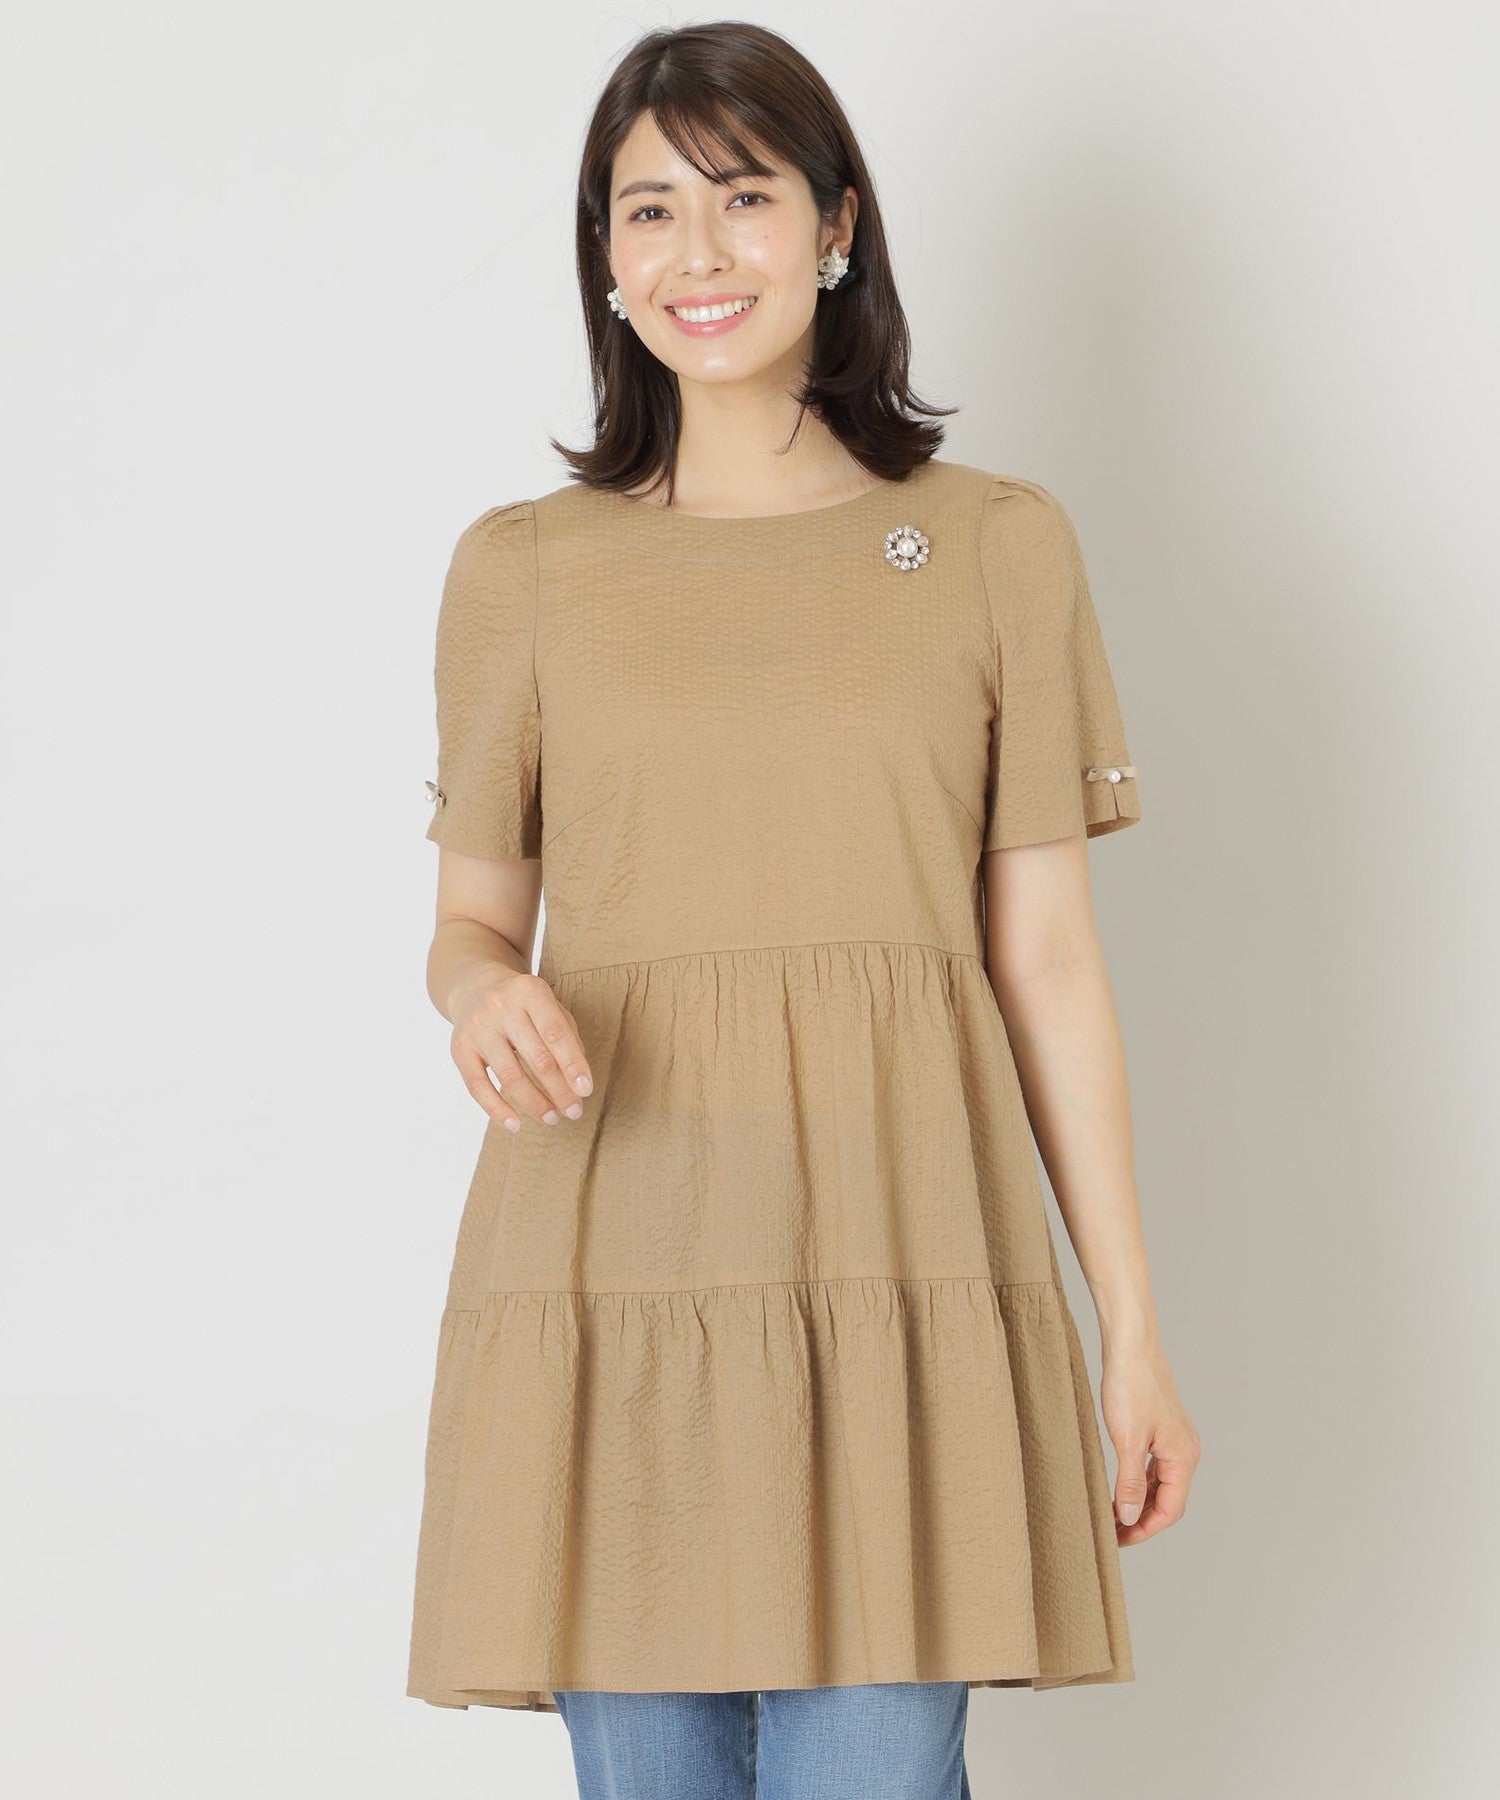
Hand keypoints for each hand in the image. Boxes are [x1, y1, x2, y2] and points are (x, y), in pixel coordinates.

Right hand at [449, 969, 594, 1131]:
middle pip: (537, 1057)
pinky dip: (496, 1109)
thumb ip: (566, 1038)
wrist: (474, 987)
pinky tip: (515, 1125)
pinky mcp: (459, 1048)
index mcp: (529, 991)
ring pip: (509, 1075)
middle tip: (574, 1112)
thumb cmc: (524, 1005)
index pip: (556, 1033)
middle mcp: (501, 1005)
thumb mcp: (548, 1007)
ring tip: (551, 1118)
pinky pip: (477, 1086)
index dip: (573, 1065)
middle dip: (559, 1090)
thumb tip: (577, 1083)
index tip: (586, 1091)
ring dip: (534, 1103)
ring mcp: (477, 1027)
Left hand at [1099, 1338, 1200, 1543]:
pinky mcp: (1163, 1428)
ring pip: (1161, 1483)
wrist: (1131, 1345)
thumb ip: (1130, 1482)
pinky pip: (1155, 1466)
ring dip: (1140, 1501)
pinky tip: (1121, 1485)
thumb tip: (1130, 1516)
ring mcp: (1175, 1439)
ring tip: (1114, 1514)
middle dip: (1142, 1519)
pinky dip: (1140, 1481)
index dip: (1145, 1529)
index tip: (1119, 1539)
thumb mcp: (1127, 1440)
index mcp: (1183, 1457)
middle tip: (1114, 1532)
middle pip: (1168, 1500)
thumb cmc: (1131, 1386)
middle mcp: (1186, 1450)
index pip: (1170, 1510)